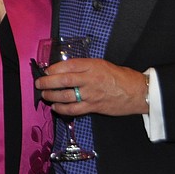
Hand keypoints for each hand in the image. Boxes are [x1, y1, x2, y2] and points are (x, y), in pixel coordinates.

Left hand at [34, 57, 148, 116]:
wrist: (136, 91)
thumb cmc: (119, 76)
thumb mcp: (101, 64)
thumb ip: (83, 66)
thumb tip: (64, 70)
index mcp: (91, 65)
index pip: (67, 65)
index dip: (53, 69)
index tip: (46, 71)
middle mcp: (90, 79)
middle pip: (63, 80)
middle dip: (47, 82)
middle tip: (38, 83)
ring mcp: (91, 94)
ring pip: (65, 96)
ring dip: (51, 96)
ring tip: (44, 95)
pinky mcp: (93, 107)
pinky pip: (73, 109)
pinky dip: (61, 109)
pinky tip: (55, 107)